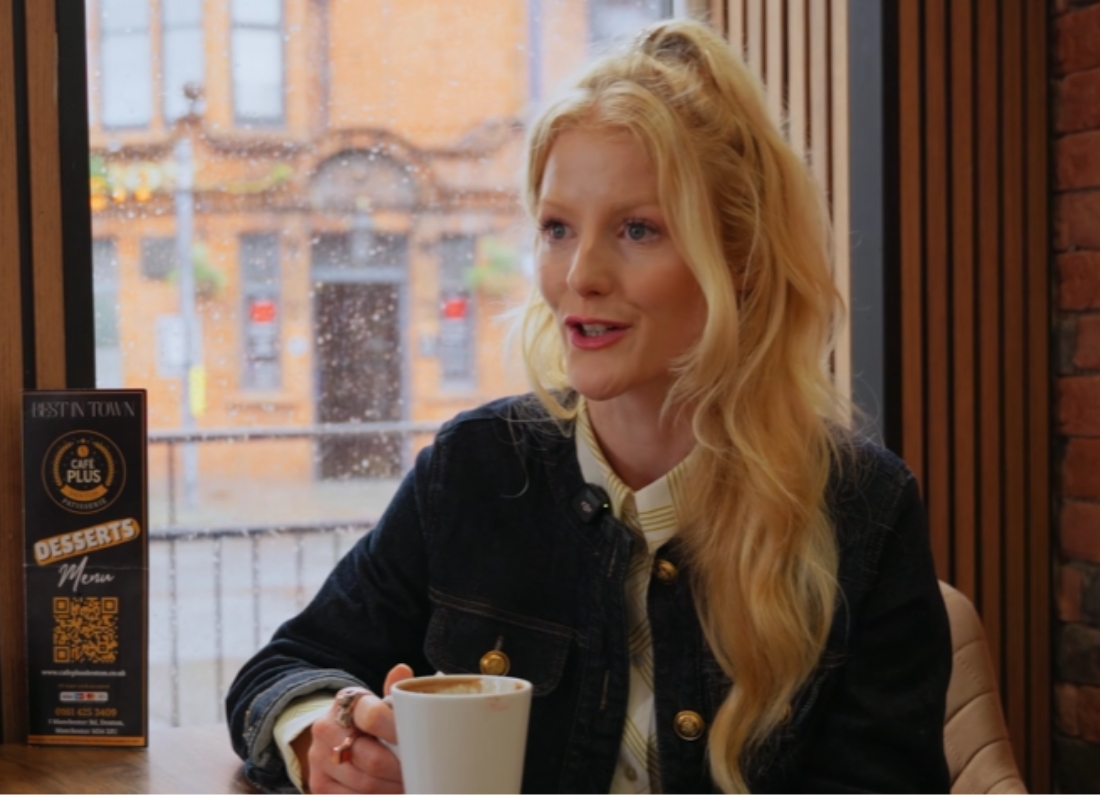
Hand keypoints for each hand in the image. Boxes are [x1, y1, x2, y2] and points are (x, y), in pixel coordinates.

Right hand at [302, 664, 413, 793]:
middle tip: (422, 774)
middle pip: (373, 759)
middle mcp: (325, 729)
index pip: (374, 716)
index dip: (399, 733)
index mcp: (345, 702)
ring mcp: (319, 760)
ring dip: (393, 790)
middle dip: (402, 771)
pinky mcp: (319, 786)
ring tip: (411, 785)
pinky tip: (392, 792)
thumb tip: (402, 670)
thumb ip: (392, 692)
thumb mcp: (377, 702)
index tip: (420, 743)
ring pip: (365, 785)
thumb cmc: (366, 719)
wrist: (332, 737)